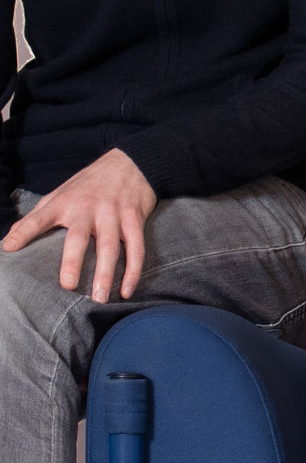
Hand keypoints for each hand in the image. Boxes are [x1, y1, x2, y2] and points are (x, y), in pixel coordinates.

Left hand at [0, 150, 156, 301]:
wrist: (130, 163)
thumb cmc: (89, 184)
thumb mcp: (60, 193)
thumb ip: (37, 216)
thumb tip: (8, 240)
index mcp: (64, 202)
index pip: (38, 218)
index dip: (23, 232)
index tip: (9, 248)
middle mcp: (88, 208)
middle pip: (78, 238)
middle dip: (72, 262)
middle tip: (67, 286)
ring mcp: (113, 214)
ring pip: (110, 248)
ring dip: (106, 275)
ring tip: (100, 298)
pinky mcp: (135, 219)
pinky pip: (136, 248)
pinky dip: (133, 271)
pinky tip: (126, 290)